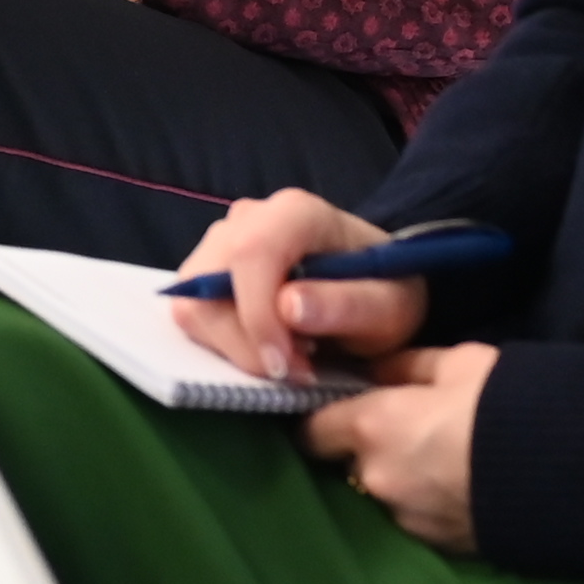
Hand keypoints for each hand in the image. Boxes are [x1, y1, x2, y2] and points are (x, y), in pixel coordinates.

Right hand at [167, 186, 417, 382]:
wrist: (372, 286)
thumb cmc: (383, 289)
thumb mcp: (389, 307)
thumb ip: (347, 305)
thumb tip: (287, 308)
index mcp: (295, 212)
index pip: (251, 253)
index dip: (257, 315)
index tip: (284, 365)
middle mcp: (246, 218)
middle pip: (211, 285)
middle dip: (248, 343)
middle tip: (299, 370)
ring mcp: (219, 243)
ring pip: (194, 305)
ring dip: (236, 348)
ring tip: (291, 359)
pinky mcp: (204, 272)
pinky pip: (193, 315)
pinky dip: (226, 345)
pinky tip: (269, 348)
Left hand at [303, 347, 494, 555]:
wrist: (574, 468)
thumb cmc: (511, 401)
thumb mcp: (459, 364)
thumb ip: (405, 367)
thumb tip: (375, 369)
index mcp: (372, 427)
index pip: (312, 431)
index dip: (321, 419)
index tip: (336, 409)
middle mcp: (379, 479)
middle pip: (350, 466)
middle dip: (367, 451)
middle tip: (404, 432)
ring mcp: (408, 518)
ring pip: (386, 495)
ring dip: (401, 480)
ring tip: (444, 462)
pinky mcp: (441, 544)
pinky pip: (418, 518)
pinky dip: (429, 503)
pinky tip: (461, 487)